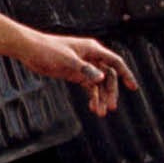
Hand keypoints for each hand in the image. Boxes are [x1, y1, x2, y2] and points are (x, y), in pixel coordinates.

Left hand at [20, 31, 136, 116]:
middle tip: (111, 108)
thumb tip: (101, 78)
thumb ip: (85, 70)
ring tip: (100, 113)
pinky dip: (92, 97)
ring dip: (101, 98)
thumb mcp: (67, 61)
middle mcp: (91, 57)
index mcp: (93, 49)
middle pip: (108, 76)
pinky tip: (93, 108)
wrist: (30, 50)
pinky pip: (89, 87)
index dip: (126, 74)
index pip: (115, 62)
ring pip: (99, 84)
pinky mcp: (76, 74)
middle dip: (110, 92)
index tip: (133, 87)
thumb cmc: (48, 50)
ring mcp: (84, 66)